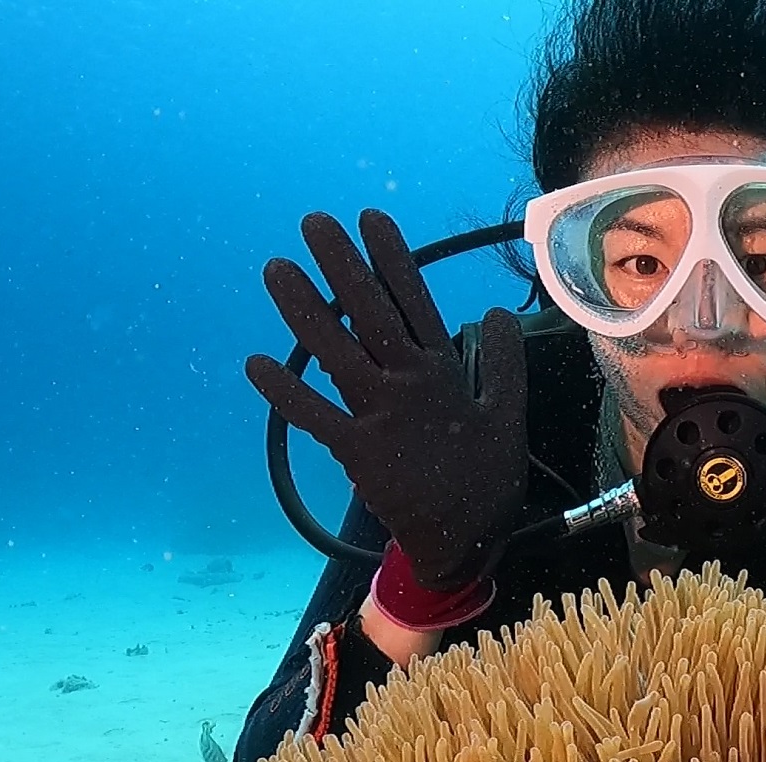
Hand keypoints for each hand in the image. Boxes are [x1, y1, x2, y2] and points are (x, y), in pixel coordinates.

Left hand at [244, 209, 526, 589]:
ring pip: (333, 351)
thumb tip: (496, 310)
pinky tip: (255, 363)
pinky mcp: (356, 451)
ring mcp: (378, 415)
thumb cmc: (488, 478)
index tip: (370, 217)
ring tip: (276, 269)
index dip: (391, 257)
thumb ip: (503, 360)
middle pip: (367, 312)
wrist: (467, 540)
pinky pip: (313, 416)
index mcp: (442, 371)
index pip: (413, 301)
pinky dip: (284, 391)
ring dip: (302, 309)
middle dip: (340, 264)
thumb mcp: (510, 414)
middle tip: (312, 223)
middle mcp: (406, 384)